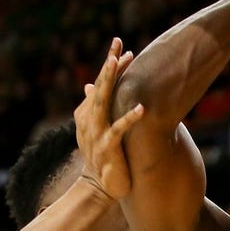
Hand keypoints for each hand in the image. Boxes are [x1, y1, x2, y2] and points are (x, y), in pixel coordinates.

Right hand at [74, 37, 141, 200]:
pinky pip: (117, 131)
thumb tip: (88, 87)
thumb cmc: (102, 158)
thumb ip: (93, 107)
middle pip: (100, 87)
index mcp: (87, 113)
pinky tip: (142, 108)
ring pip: (103, 102)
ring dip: (111, 81)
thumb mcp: (96, 129)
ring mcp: (95, 133)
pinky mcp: (106, 148)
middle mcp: (88, 120)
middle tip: (117, 43)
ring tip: (118, 62)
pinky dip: (129, 118)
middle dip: (109, 65)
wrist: (97, 187)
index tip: (121, 47)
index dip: (109, 66)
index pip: (99, 84)